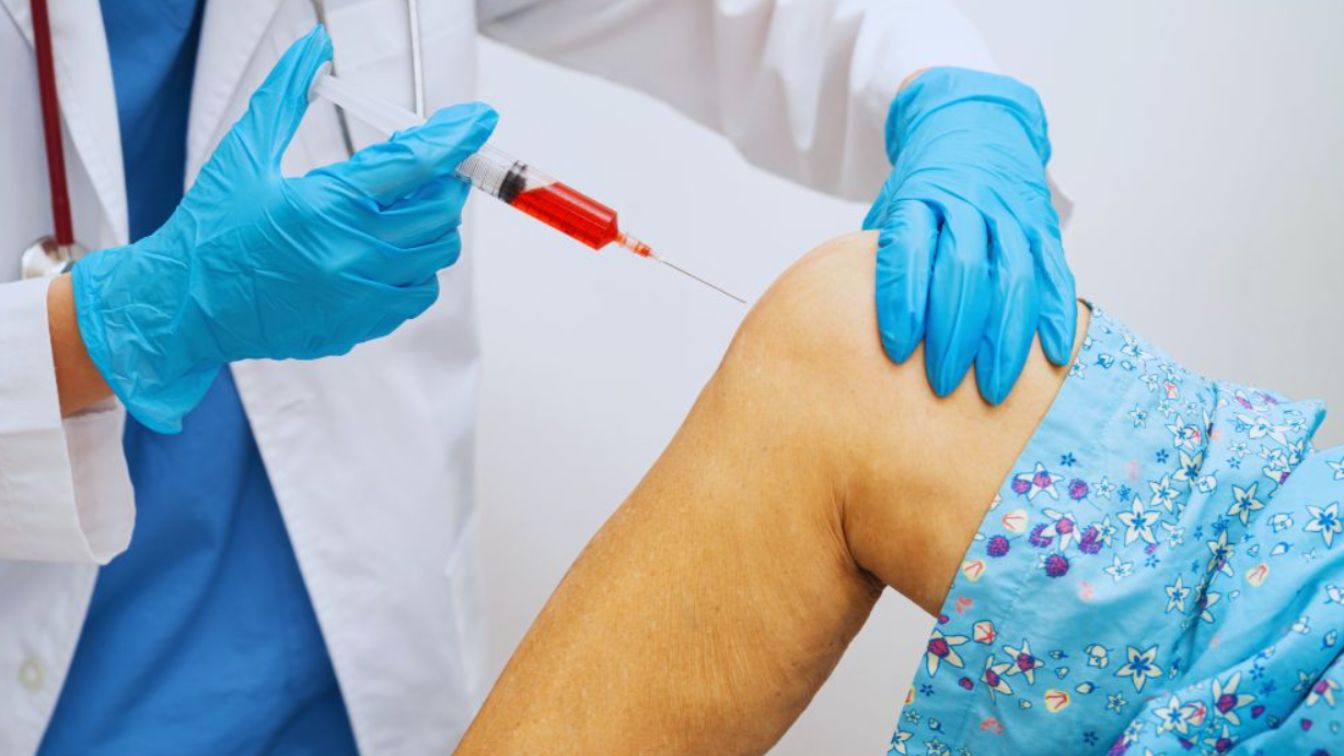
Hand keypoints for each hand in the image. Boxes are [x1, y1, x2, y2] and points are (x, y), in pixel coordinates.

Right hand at [71, 26, 496, 431]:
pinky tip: (390, 252)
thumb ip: (286, 95)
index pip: (414, 163)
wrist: (183, 306)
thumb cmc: (210, 230)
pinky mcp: (360, 325)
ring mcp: (359, 295)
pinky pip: (417, 295)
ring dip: (433, 227)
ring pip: (437, 255)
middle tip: (434, 170)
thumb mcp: (243, 153)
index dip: (455, 137)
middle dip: (446, 183)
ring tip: (406, 211)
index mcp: (324, 205)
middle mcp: (351, 253)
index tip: (478, 120)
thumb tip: (314, 45)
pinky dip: (417, 269)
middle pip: (439, 211)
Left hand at [862, 68, 1074, 403]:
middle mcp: (966, 203)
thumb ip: (879, 258)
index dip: (904, 301)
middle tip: (943, 386)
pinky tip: (1051, 356)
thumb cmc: (922, 187)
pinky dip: (1055, 315)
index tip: (898, 352)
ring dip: (1005, 340)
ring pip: (1014, 277)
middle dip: (954, 335)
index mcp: (918, 198)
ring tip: (994, 390)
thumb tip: (849, 327)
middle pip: (964, 271)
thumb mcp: (892, 208)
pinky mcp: (1042, 224)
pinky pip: (1054, 271)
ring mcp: (1009, 213)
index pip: (908, 250)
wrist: (977, 124)